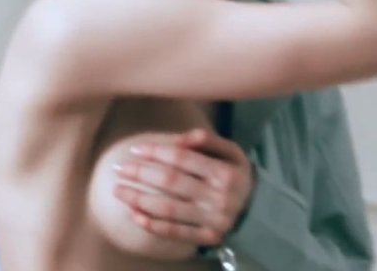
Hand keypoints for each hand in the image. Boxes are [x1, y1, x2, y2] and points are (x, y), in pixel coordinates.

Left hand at [112, 127, 253, 245]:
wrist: (257, 210)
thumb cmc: (236, 174)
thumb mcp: (231, 151)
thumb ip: (207, 140)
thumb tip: (177, 139)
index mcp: (224, 172)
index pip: (182, 158)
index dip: (156, 152)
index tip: (135, 150)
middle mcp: (219, 196)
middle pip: (171, 182)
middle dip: (141, 174)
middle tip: (119, 169)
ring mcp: (212, 220)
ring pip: (168, 209)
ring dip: (139, 200)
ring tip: (119, 191)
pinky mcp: (207, 237)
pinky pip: (174, 232)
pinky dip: (152, 225)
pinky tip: (134, 215)